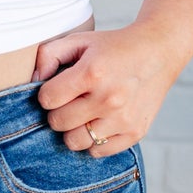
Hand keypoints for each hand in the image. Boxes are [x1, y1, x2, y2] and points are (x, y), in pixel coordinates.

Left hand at [32, 22, 179, 154]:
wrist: (159, 52)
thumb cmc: (113, 47)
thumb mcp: (80, 40)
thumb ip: (48, 55)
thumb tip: (33, 80)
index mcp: (92, 73)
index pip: (47, 99)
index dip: (48, 94)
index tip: (59, 88)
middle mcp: (109, 98)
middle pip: (58, 123)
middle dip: (58, 112)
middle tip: (70, 102)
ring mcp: (123, 119)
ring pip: (75, 142)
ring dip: (74, 129)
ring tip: (83, 114)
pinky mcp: (135, 132)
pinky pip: (98, 151)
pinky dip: (93, 141)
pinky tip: (98, 123)